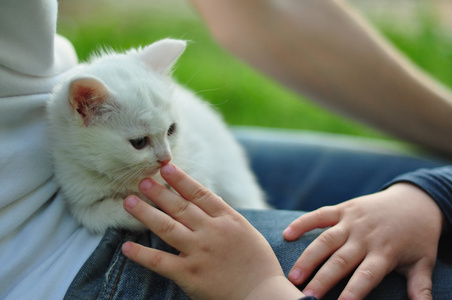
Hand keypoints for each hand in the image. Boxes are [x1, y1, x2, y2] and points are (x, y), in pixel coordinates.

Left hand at [122, 164, 303, 299]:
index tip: (166, 168)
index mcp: (228, 219)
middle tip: (142, 180)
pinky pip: (160, 261)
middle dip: (159, 191)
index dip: (181, 179)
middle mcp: (212, 232)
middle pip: (180, 206)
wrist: (264, 295)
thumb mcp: (247, 232)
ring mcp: (199, 252)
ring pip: (166, 227)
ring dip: (145, 213)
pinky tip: (126, 247)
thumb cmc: (259, 264)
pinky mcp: (190, 274)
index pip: (200, 194)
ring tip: (129, 201)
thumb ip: (225, 217)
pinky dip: (142, 254)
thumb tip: (205, 203)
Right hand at [283, 183, 442, 299]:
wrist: (414, 201)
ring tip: (293, 276)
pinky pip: (320, 215)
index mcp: (385, 252)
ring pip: (325, 240)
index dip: (354, 291)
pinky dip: (303, 222)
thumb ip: (420, 287)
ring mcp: (352, 221)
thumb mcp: (423, 262)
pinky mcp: (344, 209)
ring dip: (308, 257)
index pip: (366, 275)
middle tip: (306, 295)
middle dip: (322, 279)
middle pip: (340, 260)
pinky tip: (287, 234)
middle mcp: (365, 236)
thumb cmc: (417, 237)